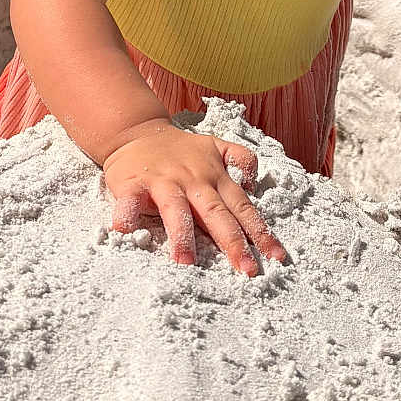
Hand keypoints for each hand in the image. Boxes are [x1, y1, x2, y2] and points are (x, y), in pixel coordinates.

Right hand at [102, 121, 286, 275]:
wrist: (137, 131)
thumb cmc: (181, 150)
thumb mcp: (216, 147)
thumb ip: (240, 160)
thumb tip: (255, 183)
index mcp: (215, 177)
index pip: (243, 208)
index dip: (260, 232)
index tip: (277, 258)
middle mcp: (193, 180)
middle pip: (216, 212)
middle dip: (233, 242)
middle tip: (246, 269)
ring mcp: (163, 181)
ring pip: (175, 208)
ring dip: (181, 234)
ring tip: (186, 261)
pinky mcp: (133, 184)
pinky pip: (130, 201)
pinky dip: (126, 215)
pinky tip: (123, 230)